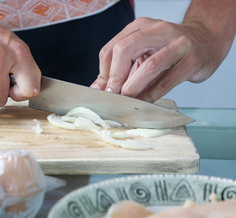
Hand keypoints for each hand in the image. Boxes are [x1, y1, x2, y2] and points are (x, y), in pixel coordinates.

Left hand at [91, 17, 221, 101]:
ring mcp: (178, 43)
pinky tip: (144, 101)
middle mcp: (158, 30)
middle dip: (115, 76)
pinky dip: (153, 94)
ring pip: (149, 65)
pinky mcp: (192, 59)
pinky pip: (168, 80)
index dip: (103, 72)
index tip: (100, 89)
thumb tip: (100, 87)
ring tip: (126, 97)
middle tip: (111, 94)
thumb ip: (124, 67)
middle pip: (125, 50)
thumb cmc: (171, 48)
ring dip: (133, 85)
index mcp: (140, 27)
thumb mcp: (144, 51)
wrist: (207, 41)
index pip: (112, 48)